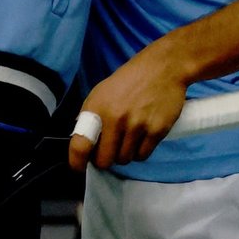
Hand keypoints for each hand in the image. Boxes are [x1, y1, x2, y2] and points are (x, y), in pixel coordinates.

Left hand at [67, 48, 187, 172]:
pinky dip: (140, 152)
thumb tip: (81, 140)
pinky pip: (143, 155)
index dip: (77, 161)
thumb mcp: (101, 92)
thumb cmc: (128, 81)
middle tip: (108, 152)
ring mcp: (137, 126)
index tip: (78, 168)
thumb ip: (90, 116)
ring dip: (124, 154)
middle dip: (105, 160)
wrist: (161, 69)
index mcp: (97, 108)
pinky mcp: (157, 131)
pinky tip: (140, 138)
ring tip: (127, 139)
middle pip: (105, 160)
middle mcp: (115, 119)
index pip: (81, 143)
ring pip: (125, 160)